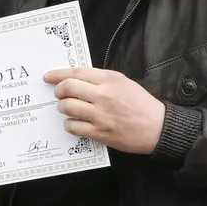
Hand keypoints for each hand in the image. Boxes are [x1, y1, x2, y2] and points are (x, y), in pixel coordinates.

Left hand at [46, 67, 165, 154]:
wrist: (158, 127)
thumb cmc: (141, 104)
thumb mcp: (123, 82)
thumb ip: (101, 79)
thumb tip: (76, 79)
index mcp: (110, 79)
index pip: (77, 73)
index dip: (58, 74)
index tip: (48, 77)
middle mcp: (104, 95)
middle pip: (68, 88)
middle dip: (59, 91)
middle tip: (59, 94)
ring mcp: (101, 115)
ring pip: (67, 107)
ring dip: (62, 107)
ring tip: (67, 109)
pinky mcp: (100, 132)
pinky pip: (73, 126)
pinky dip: (70, 124)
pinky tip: (74, 122)